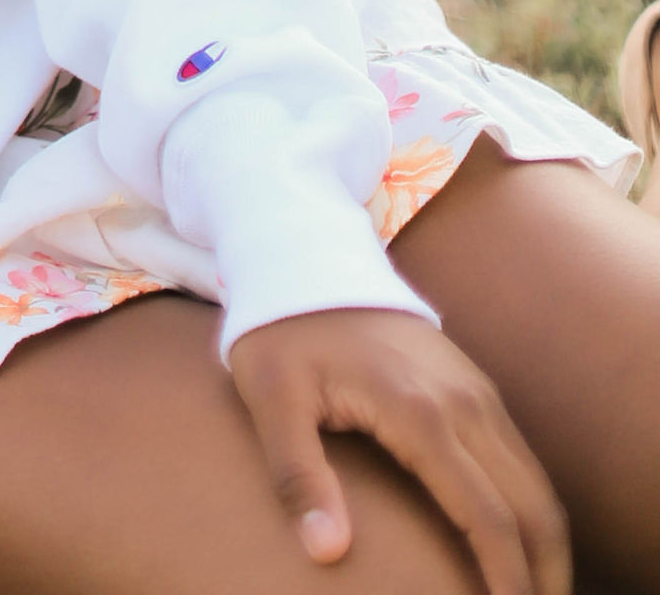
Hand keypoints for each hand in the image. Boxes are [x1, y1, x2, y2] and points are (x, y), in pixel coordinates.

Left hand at [228, 308, 567, 594]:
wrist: (305, 254)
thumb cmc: (281, 331)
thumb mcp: (269, 398)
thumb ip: (297, 476)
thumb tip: (326, 552)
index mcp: (419, 412)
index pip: (487, 515)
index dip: (508, 578)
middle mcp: (463, 401)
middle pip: (532, 504)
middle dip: (546, 571)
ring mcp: (474, 388)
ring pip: (536, 480)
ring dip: (547, 541)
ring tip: (536, 592)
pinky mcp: (472, 382)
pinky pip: (521, 456)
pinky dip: (533, 506)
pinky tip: (520, 540)